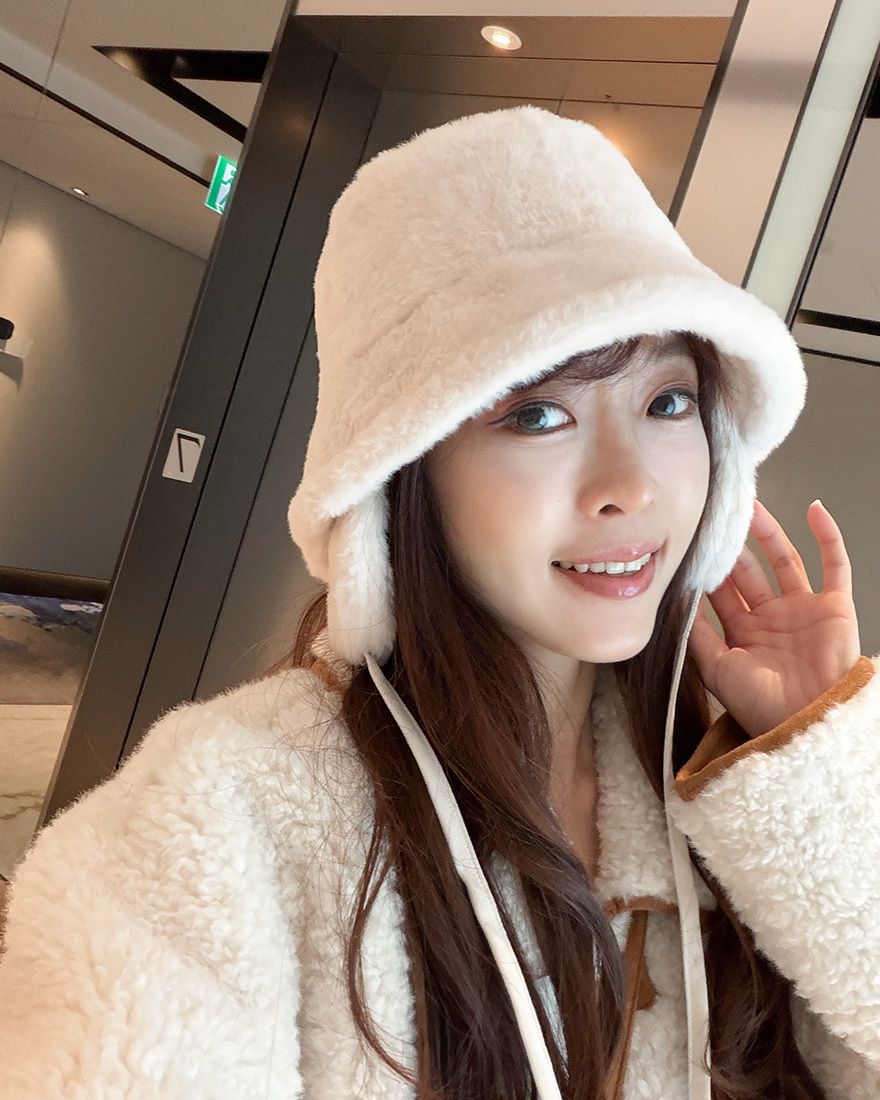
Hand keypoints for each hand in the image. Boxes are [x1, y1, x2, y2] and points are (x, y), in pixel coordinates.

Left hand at [689, 499, 860, 738]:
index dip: (707, 569)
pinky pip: (835, 564)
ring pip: (784, 560)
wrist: (808, 721)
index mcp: (743, 635)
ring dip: (768, 532)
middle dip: (732, 546)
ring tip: (750, 506)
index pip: (721, 593)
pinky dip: (827, 535)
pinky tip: (814, 508)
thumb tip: (674, 599)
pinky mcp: (835, 607)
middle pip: (748, 572)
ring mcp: (804, 610)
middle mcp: (772, 619)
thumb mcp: (716, 668)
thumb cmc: (761, 705)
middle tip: (715, 517)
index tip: (691, 542)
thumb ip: (695, 633)